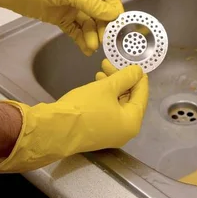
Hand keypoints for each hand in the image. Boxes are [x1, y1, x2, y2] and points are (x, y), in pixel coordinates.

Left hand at [0, 0, 123, 55]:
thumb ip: (93, 5)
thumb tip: (115, 14)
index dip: (114, 11)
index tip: (117, 26)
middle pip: (99, 12)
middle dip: (102, 27)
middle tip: (103, 41)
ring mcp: (70, 6)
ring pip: (87, 23)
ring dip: (91, 35)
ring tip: (91, 47)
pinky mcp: (59, 18)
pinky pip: (74, 30)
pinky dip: (80, 39)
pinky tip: (85, 49)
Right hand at [0, 61, 148, 175]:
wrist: (54, 130)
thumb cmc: (84, 108)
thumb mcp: (107, 87)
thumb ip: (125, 78)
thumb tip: (138, 71)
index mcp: (132, 122)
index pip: (142, 94)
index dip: (138, 76)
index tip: (132, 63)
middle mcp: (125, 131)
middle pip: (129, 99)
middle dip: (121, 80)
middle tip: (110, 64)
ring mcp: (111, 134)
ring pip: (117, 104)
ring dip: (111, 87)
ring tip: (101, 71)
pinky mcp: (98, 133)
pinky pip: (108, 111)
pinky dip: (105, 97)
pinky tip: (96, 84)